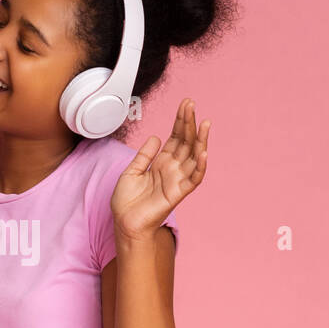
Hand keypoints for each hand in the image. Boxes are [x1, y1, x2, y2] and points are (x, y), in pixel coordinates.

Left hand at [110, 98, 209, 242]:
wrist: (124, 223)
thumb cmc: (127, 201)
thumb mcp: (132, 171)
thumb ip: (145, 155)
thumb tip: (156, 137)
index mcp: (162, 162)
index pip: (175, 137)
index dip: (180, 121)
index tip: (185, 104)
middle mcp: (172, 169)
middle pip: (186, 142)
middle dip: (189, 123)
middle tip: (191, 105)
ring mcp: (177, 180)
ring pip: (194, 157)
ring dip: (200, 140)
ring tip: (204, 123)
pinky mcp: (178, 193)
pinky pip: (194, 179)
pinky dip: (200, 166)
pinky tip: (204, 152)